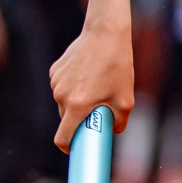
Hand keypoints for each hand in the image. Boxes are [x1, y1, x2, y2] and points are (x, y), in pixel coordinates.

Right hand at [51, 0, 135, 151]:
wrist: (106, 33)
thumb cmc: (118, 66)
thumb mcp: (126, 99)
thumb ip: (119, 122)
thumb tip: (112, 132)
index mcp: (77, 106)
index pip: (62, 138)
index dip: (69, 147)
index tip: (77, 149)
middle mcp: (61, 96)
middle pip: (66, 119)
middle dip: (79, 120)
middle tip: (98, 110)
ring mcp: (56, 82)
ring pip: (64, 102)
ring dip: (77, 101)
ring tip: (97, 85)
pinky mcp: (55, 70)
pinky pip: (63, 86)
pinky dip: (73, 86)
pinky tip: (89, 73)